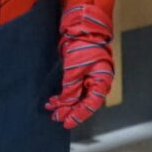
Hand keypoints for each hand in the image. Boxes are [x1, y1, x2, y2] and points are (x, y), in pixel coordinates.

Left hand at [47, 10, 113, 129]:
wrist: (81, 29)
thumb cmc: (83, 47)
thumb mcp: (75, 70)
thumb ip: (71, 89)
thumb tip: (66, 104)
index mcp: (101, 82)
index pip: (91, 105)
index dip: (78, 115)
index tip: (66, 123)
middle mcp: (96, 83)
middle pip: (83, 103)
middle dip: (68, 110)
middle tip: (55, 117)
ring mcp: (88, 79)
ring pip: (76, 97)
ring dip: (64, 103)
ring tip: (50, 108)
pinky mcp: (80, 74)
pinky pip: (72, 89)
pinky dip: (63, 95)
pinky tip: (53, 100)